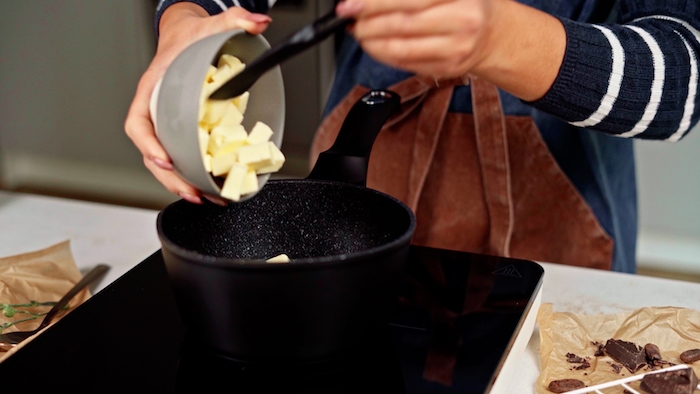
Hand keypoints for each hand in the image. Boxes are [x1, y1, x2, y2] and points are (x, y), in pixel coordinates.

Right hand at [124, 3, 270, 203]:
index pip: (138, 122)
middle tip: (193, 193)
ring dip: (182, 184)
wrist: (188, 38)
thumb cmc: (192, 37)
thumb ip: (235, 18)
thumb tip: (257, 21)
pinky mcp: (183, 132)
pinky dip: (193, 175)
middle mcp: (156, 111)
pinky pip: (182, 157)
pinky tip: (211, 188)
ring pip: (166, 162)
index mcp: (153, 89)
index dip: (148, 144)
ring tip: (205, 199)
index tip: (164, 160)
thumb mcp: (212, 24)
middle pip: (152, 153)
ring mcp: (168, 125)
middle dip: (171, 178)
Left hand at [335, 0, 494, 78]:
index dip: (374, 3)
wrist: (492, 33)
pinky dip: (384, 55)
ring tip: (360, 33)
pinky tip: (375, 46)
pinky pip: (406, 64)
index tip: (350, 6)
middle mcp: (462, 21)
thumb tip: (368, 0)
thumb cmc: (463, 4)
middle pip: (402, 24)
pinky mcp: (448, 69)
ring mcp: (456, 48)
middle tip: (351, 20)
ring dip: (372, 42)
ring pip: (401, 49)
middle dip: (368, 24)